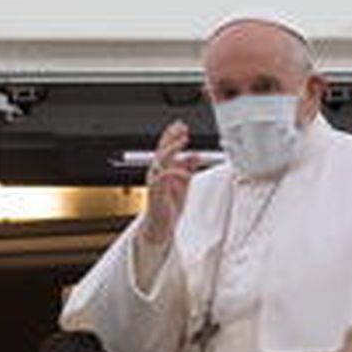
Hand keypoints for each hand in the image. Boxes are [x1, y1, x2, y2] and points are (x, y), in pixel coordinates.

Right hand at [140, 121, 198, 245]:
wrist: (160, 226)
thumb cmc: (169, 205)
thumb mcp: (183, 183)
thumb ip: (188, 169)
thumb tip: (196, 155)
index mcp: (162, 169)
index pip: (165, 148)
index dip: (172, 135)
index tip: (181, 126)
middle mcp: (156, 173)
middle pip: (162, 150)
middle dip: (172, 137)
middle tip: (182, 129)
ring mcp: (155, 182)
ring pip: (160, 160)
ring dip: (172, 149)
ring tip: (182, 141)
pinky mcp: (156, 192)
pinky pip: (163, 178)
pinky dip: (174, 172)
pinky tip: (183, 169)